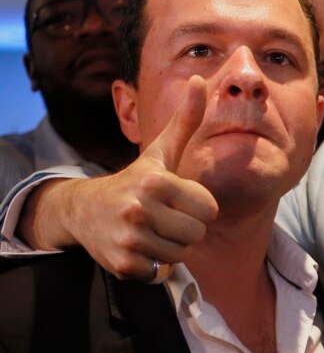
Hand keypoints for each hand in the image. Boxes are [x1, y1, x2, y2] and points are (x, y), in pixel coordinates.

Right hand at [19, 75, 218, 278]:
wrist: (84, 210)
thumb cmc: (135, 181)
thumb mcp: (161, 152)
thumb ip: (185, 121)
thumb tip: (200, 80)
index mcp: (156, 181)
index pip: (209, 209)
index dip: (198, 207)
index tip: (177, 200)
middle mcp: (140, 208)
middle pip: (197, 233)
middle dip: (185, 228)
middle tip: (164, 218)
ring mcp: (129, 238)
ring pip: (181, 254)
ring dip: (171, 247)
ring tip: (152, 231)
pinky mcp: (122, 264)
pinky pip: (162, 273)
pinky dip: (155, 266)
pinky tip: (140, 247)